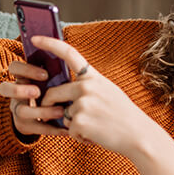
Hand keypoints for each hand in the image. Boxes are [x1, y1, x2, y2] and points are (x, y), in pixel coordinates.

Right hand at [0, 60, 67, 137]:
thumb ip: (54, 71)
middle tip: (37, 92)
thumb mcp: (51, 80)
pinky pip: (35, 128)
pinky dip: (51, 128)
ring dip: (41, 111)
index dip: (26, 69)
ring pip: (20, 111)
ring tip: (60, 111)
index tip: (45, 75)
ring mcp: (17, 110)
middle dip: (20, 90)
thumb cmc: (52, 90)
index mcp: (22, 77)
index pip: (14, 67)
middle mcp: (15, 93)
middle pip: (4, 88)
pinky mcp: (24, 125)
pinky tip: (65, 130)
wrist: (47, 115)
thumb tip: (67, 60)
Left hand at [28, 36, 162, 157]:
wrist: (138, 135)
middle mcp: (86, 87)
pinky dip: (79, 135)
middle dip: (50, 105)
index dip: (50, 44)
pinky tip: (95, 134)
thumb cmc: (123, 115)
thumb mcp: (108, 91)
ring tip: (95, 126)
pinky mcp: (80, 121)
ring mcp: (82, 103)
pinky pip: (68, 129)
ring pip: (62, 115)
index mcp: (93, 77)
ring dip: (73, 124)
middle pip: (53, 93)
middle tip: (57, 115)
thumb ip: (87, 87)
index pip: (69, 54)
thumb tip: (65, 91)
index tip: (34, 39)